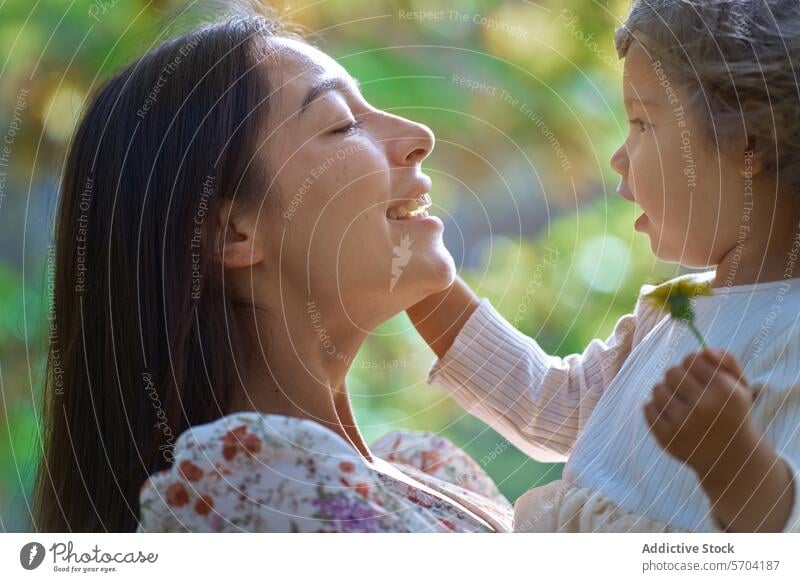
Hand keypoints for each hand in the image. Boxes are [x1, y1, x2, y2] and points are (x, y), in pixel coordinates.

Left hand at [643, 348, 757, 479]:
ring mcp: (682, 423)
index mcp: (723, 389)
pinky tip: (672, 416)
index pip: (692, 358)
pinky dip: (656, 409)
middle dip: (680, 378)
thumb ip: (727, 361)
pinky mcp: (666, 437)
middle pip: (672, 372)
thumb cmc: (733, 415)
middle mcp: (703, 406)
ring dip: (667, 392)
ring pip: (657, 388)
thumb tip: (705, 350)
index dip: (695, 365)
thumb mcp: (741, 387)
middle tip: (691, 391)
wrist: (732, 459)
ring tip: (681, 403)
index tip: (701, 376)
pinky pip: (647, 408)